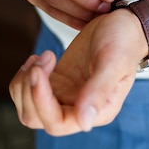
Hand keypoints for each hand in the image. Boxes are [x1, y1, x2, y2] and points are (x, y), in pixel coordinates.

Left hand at [9, 9, 147, 135]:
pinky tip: (39, 58)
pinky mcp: (57, 84)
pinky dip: (25, 76)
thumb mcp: (113, 62)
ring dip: (24, 83)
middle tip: (41, 59)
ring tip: (41, 57)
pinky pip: (29, 92)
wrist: (123, 24)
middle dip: (29, 91)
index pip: (56, 124)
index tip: (39, 71)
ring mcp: (66, 98)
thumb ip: (99, 91)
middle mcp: (80, 110)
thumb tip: (85, 123)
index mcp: (98, 112)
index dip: (40, 101)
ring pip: (28, 108)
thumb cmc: (124, 41)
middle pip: (36, 119)